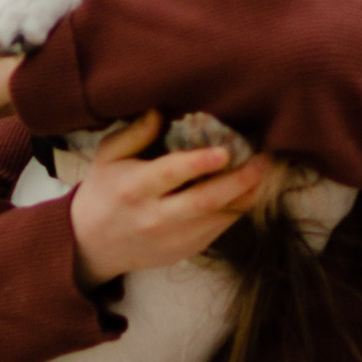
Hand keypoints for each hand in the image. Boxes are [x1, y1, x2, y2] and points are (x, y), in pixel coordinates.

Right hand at [69, 111, 273, 291]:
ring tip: (266, 172)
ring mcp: (174, 238)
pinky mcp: (187, 250)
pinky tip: (251, 190)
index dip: (199, 162)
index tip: (225, 150)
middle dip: (238, 180)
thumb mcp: (107, 157)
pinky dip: (239, 208)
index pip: (170, 174)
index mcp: (134, 187)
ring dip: (247, 195)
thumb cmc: (105, 190)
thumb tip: (162, 111)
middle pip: (204, 200)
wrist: (95, 245)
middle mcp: (155, 216)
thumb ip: (134, 133)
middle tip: (263, 160)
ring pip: (220, 217)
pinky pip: (221, 228)